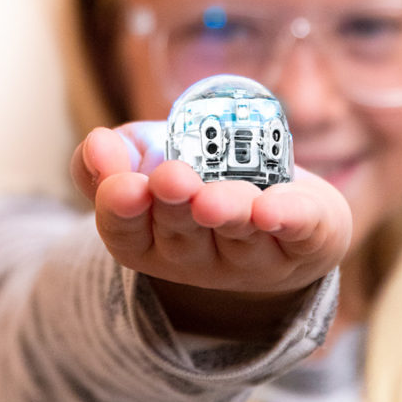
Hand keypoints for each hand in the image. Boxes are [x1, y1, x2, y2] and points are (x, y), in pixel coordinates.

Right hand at [71, 122, 351, 338]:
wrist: (276, 213)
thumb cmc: (199, 181)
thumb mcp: (147, 161)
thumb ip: (115, 153)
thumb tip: (97, 144)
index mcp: (151, 240)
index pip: (126, 232)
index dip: (120, 210)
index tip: (122, 186)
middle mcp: (197, 257)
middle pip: (181, 236)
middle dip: (175, 207)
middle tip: (171, 180)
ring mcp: (251, 255)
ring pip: (238, 235)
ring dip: (227, 214)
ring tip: (214, 199)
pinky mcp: (304, 240)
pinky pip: (299, 232)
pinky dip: (288, 219)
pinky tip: (272, 209)